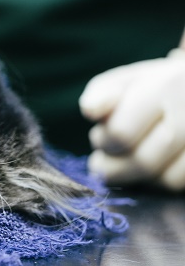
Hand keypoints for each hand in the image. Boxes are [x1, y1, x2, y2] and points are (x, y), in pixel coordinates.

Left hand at [79, 49, 184, 190]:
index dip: (104, 143)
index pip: (121, 133)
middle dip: (115, 169)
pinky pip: (184, 183)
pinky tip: (155, 169)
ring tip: (131, 163)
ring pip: (168, 180)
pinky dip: (165, 182)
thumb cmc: (157, 86)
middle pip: (144, 163)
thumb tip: (90, 112)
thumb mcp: (126, 81)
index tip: (101, 139)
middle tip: (102, 164)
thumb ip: (101, 94)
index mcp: (165, 86)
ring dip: (142, 179)